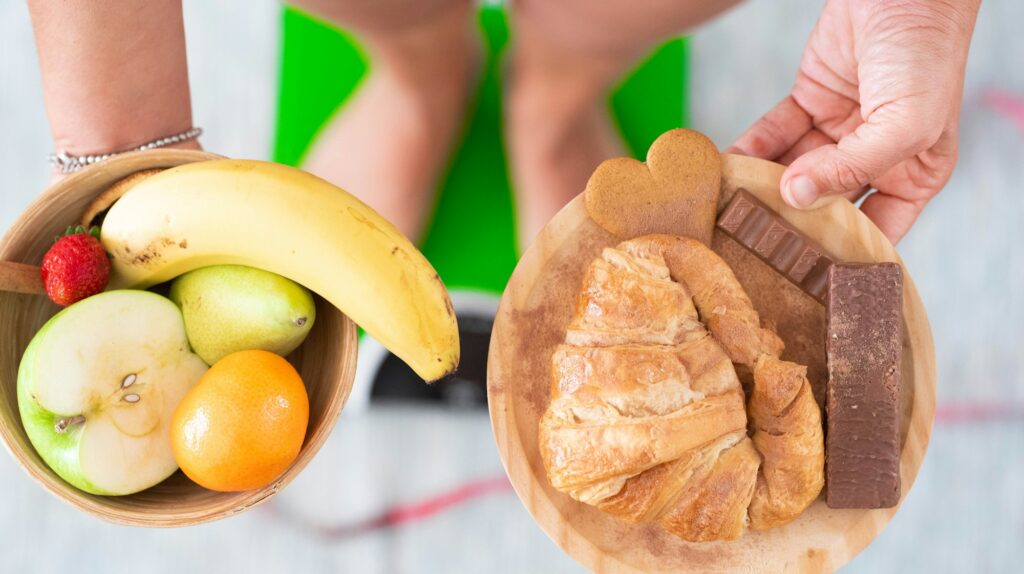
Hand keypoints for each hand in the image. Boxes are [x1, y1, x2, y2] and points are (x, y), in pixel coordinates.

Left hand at [729, 0, 979, 242]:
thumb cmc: (926, 53)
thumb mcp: (905, 121)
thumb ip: (854, 167)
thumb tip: (797, 197)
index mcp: (912, 174)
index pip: (875, 231)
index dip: (842, 254)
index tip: (805, 278)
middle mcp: (873, 159)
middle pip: (825, 205)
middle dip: (791, 223)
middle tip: (753, 246)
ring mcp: (837, 133)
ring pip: (792, 172)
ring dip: (762, 189)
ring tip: (730, 211)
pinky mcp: (808, 104)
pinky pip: (773, 136)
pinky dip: (750, 151)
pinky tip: (727, 169)